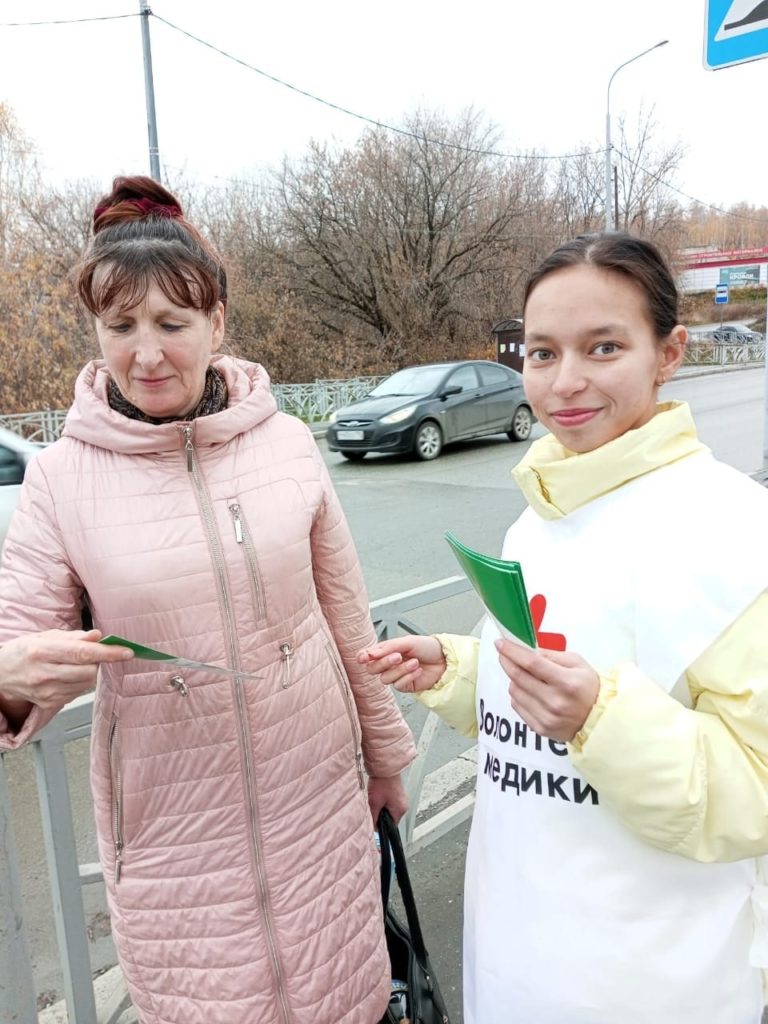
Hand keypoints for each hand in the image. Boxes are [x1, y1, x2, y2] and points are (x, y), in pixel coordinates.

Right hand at [0, 629, 133, 710]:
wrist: (1, 674)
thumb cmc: (23, 651)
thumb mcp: (45, 636)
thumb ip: (74, 637)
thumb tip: (98, 636)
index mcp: (42, 651)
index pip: (83, 653)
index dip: (108, 653)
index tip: (127, 652)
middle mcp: (44, 673)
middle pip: (88, 671)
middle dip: (96, 662)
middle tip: (89, 655)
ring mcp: (46, 692)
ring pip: (86, 683)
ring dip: (88, 673)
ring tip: (71, 665)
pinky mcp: (49, 704)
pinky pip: (77, 693)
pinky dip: (79, 683)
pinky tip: (66, 676)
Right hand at [357, 635, 445, 693]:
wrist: (444, 658)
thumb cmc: (427, 647)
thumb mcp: (407, 642)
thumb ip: (387, 647)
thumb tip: (370, 653)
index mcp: (387, 651)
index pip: (368, 656)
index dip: (363, 657)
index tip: (364, 657)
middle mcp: (389, 664)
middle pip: (372, 669)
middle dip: (384, 663)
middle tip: (397, 656)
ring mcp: (396, 676)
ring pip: (385, 678)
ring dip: (400, 670)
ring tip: (414, 662)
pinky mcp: (405, 686)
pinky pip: (398, 685)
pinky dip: (408, 676)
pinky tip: (418, 670)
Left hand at [368, 773, 407, 825]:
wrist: (386, 766)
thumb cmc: (382, 782)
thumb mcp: (374, 802)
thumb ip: (374, 817)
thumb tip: (374, 827)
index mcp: (400, 810)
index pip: (391, 826)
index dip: (381, 826)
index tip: (373, 822)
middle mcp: (403, 805)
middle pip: (390, 818)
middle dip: (380, 815)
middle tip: (373, 807)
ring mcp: (401, 798)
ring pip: (389, 809)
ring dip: (381, 807)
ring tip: (376, 798)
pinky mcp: (398, 793)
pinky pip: (390, 802)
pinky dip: (383, 800)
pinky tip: (378, 794)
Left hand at [495, 638, 598, 741]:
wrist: (599, 719)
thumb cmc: (589, 688)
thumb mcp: (577, 663)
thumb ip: (552, 655)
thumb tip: (528, 649)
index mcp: (566, 682)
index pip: (531, 663)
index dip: (512, 651)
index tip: (500, 643)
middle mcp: (555, 701)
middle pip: (519, 677)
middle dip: (507, 661)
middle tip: (503, 653)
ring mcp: (546, 717)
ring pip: (515, 692)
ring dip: (513, 679)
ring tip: (523, 674)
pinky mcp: (540, 728)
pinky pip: (517, 707)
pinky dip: (518, 695)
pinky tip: (527, 690)